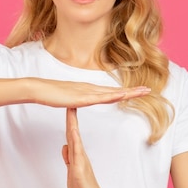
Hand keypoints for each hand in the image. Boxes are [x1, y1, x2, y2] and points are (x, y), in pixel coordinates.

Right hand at [31, 78, 150, 107]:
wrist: (38, 88)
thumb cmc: (50, 93)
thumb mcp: (68, 97)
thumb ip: (76, 98)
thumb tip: (82, 100)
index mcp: (88, 89)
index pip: (110, 91)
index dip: (125, 91)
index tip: (137, 92)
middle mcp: (90, 88)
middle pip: (115, 90)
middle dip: (132, 91)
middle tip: (148, 90)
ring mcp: (86, 92)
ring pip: (111, 93)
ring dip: (127, 92)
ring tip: (141, 92)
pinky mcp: (80, 97)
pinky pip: (99, 97)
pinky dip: (111, 96)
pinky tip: (120, 96)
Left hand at [61, 108, 109, 187]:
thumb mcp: (73, 171)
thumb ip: (69, 159)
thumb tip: (65, 147)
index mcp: (76, 156)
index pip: (71, 135)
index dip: (69, 122)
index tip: (68, 108)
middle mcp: (79, 155)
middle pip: (73, 133)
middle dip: (70, 118)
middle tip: (70, 101)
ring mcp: (80, 161)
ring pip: (74, 140)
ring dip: (72, 125)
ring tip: (71, 110)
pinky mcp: (79, 170)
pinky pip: (76, 153)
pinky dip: (75, 142)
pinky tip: (74, 132)